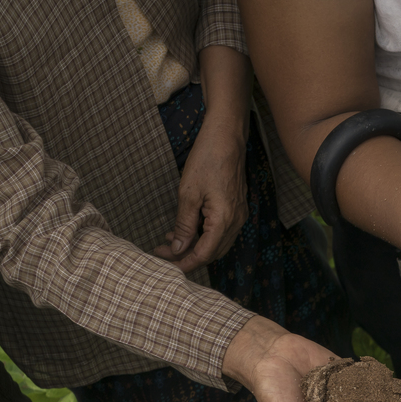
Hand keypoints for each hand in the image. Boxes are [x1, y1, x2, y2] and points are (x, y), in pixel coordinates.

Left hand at [154, 113, 247, 272]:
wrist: (226, 136)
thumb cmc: (208, 159)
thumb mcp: (188, 194)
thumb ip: (184, 224)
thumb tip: (178, 247)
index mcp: (224, 220)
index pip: (204, 254)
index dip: (185, 263)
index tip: (166, 264)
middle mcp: (236, 222)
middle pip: (211, 252)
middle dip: (186, 254)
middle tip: (162, 250)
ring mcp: (238, 215)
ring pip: (216, 242)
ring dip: (194, 244)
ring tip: (169, 238)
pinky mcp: (236, 207)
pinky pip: (220, 230)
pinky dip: (202, 233)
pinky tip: (186, 226)